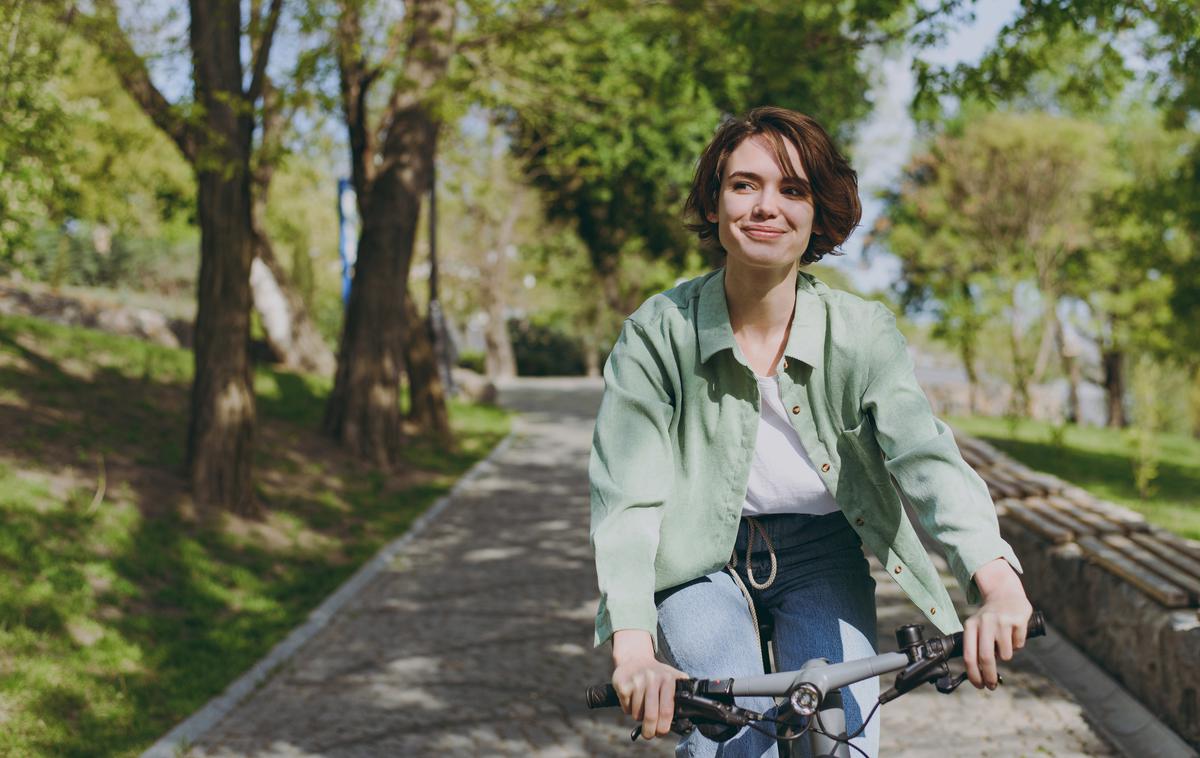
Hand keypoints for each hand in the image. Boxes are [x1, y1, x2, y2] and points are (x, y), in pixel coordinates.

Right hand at [611, 629, 688, 739]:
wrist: (634, 658)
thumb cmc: (657, 674)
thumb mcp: (672, 678)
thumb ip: (682, 694)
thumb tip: (689, 718)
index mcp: (668, 679)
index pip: (667, 710)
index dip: (664, 727)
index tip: (661, 733)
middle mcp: (653, 678)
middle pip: (651, 716)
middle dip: (650, 731)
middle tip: (649, 734)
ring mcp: (637, 681)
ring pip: (637, 714)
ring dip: (639, 717)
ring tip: (641, 706)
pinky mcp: (623, 685)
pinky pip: (627, 708)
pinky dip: (629, 709)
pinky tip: (632, 699)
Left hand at [963, 558, 1031, 689]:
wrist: (1005, 593)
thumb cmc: (989, 618)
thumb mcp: (976, 627)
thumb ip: (976, 647)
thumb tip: (979, 676)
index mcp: (970, 625)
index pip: (969, 656)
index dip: (974, 675)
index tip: (979, 686)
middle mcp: (984, 622)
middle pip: (986, 658)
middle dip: (989, 676)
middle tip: (992, 685)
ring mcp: (1002, 621)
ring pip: (1006, 654)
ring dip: (1006, 654)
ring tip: (1004, 641)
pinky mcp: (1018, 620)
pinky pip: (1019, 645)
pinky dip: (1017, 644)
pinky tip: (1014, 632)